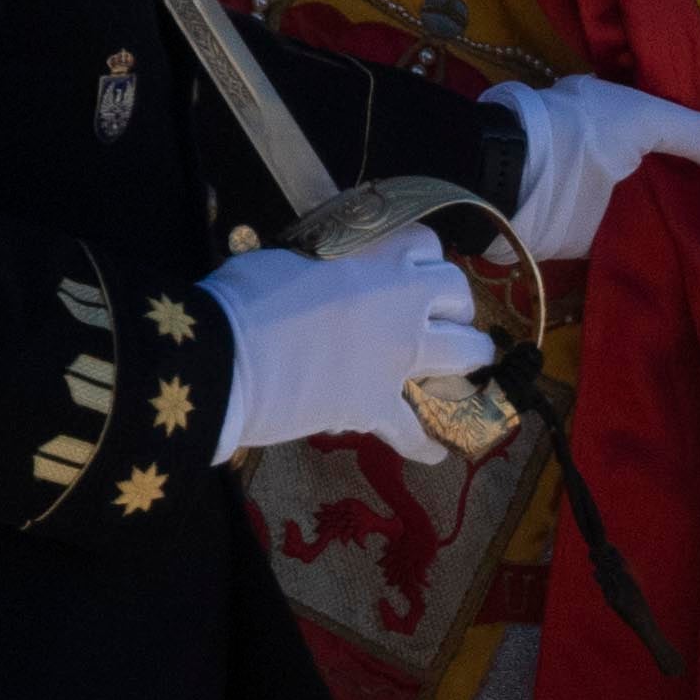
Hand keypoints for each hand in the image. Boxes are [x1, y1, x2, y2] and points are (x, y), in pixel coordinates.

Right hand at [200, 232, 500, 461]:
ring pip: (463, 354)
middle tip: (443, 315)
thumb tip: (311, 278)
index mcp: (375, 264)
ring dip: (471, 358)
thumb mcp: (287, 262)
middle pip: (458, 294)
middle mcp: (400, 308)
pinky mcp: (376, 407)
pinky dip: (424, 445)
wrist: (228, 357)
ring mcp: (395, 359)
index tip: (415, 269)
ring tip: (467, 368)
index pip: (426, 246)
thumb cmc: (246, 298)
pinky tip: (437, 454)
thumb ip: (317, 271)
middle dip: (456, 304)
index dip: (424, 258)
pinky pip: (412, 431)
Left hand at [488, 76, 699, 266]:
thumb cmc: (581, 131)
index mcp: (616, 112)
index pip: (668, 125)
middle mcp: (609, 151)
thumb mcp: (646, 118)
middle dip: (697, 183)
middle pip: (663, 168)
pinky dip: (661, 247)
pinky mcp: (594, 235)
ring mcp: (601, 194)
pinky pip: (636, 240)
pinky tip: (699, 257)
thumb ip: (695, 135)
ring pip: (652, 205)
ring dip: (682, 218)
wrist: (519, 180)